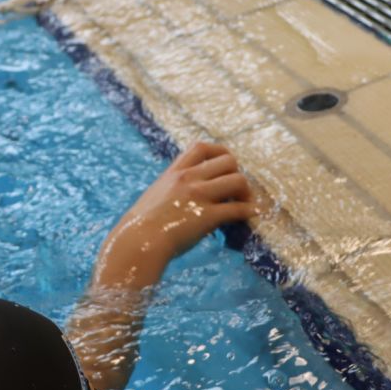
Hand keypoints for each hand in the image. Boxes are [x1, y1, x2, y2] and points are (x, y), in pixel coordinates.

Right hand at [93, 142, 270, 291]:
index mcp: (174, 172)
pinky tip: (252, 215)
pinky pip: (237, 209)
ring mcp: (199, 196)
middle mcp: (188, 179)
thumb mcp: (154, 195)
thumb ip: (171, 190)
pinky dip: (249, 211)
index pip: (201, 147)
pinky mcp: (207, 216)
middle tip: (236, 191)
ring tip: (244, 203)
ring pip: (238, 181)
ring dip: (245, 192)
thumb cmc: (139, 225)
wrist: (138, 242)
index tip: (226, 166)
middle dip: (236, 173)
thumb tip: (181, 197)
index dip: (220, 152)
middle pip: (228, 161)